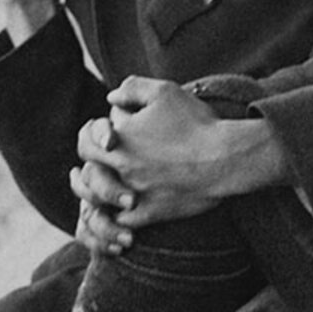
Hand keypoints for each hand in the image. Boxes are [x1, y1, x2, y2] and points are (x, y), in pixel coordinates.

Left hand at [77, 78, 290, 227]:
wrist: (225, 158)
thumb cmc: (197, 123)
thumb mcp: (164, 92)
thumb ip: (132, 89)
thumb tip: (111, 98)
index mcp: (120, 139)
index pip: (87, 139)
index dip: (94, 136)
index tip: (109, 136)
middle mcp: (122, 167)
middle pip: (89, 171)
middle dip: (94, 165)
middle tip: (105, 163)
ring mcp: (135, 192)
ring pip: (98, 200)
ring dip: (98, 193)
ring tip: (105, 189)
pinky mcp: (151, 213)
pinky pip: (121, 222)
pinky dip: (115, 219)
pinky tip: (123, 212)